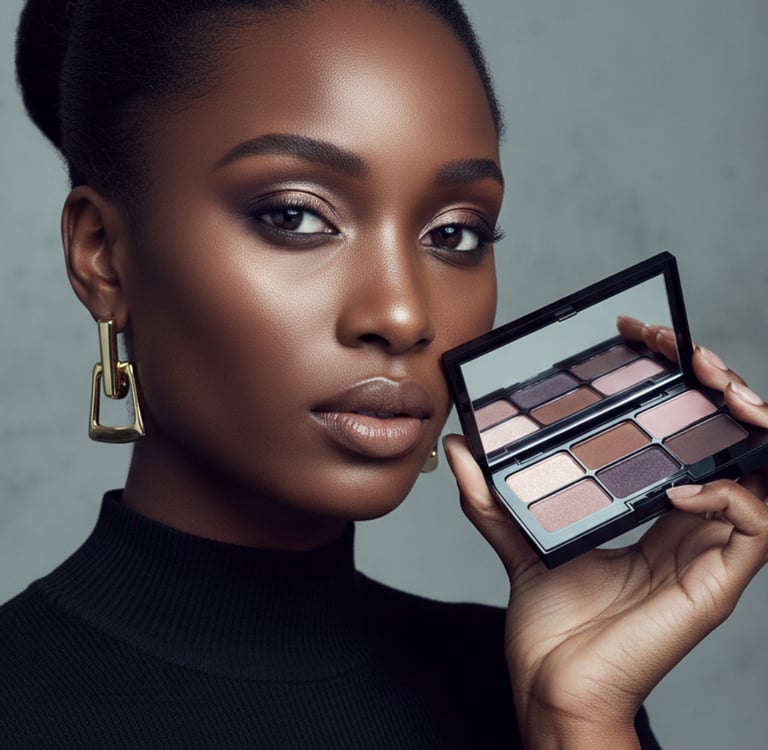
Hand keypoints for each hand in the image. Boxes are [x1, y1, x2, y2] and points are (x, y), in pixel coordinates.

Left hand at [444, 338, 767, 749]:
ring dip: (748, 422)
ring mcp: (708, 551)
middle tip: (690, 353)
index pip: (686, 434)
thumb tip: (461, 447)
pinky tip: (681, 484)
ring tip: (716, 387)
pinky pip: (753, 523)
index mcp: (655, 509)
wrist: (553, 684)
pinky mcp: (716, 582)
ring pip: (763, 471)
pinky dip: (726, 492)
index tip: (646, 340)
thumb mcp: (517, 540)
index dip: (678, 384)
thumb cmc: (550, 622)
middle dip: (721, 387)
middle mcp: (691, 522)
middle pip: (732, 439)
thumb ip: (490, 495)